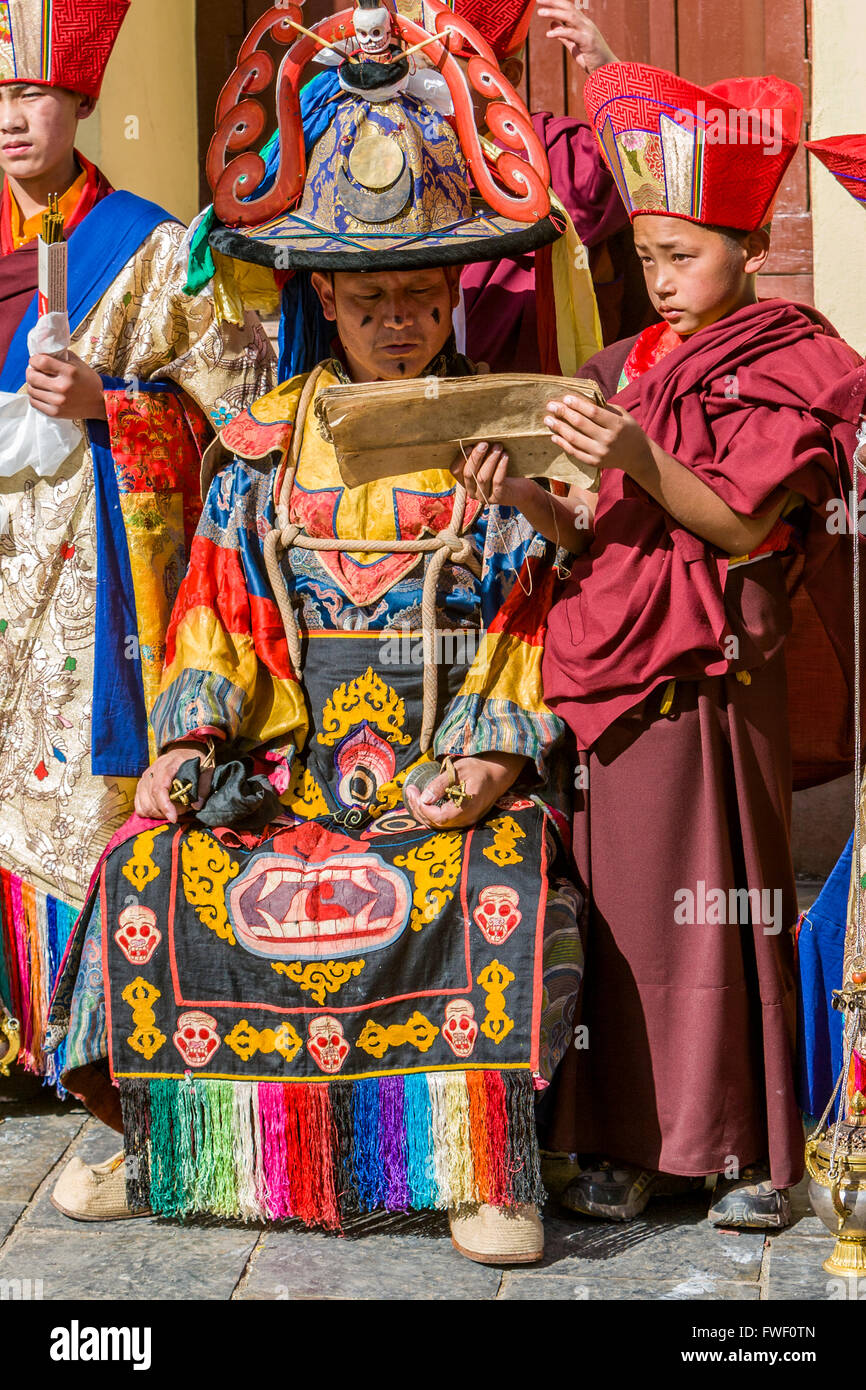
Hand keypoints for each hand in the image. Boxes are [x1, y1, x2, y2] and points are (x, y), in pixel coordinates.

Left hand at [26, 352, 106, 420]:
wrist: (100, 402)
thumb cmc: (88, 380)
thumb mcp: (78, 363)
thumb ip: (59, 356)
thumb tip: (40, 353)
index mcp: (70, 372)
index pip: (41, 362)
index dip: (34, 360)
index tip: (35, 361)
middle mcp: (63, 387)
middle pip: (32, 377)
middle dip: (31, 372)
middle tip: (35, 371)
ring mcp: (58, 402)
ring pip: (31, 390)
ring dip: (32, 384)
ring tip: (39, 383)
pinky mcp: (55, 413)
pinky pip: (34, 402)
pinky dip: (35, 396)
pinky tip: (41, 393)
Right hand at [134, 745, 214, 823]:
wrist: (181, 750)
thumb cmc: (192, 759)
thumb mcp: (205, 768)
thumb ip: (203, 786)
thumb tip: (196, 805)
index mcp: (167, 766)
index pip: (159, 789)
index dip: (165, 806)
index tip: (174, 817)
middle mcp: (151, 773)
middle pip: (151, 801)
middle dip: (167, 812)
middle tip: (183, 809)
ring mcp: (144, 780)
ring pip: (144, 806)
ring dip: (159, 814)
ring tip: (174, 809)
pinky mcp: (141, 786)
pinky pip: (139, 806)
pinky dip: (149, 812)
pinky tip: (161, 810)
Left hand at [403, 752, 526, 829]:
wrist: (498, 773)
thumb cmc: (479, 769)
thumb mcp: (458, 770)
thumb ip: (440, 785)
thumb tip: (424, 798)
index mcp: (466, 808)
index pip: (439, 817)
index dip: (422, 807)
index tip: (413, 791)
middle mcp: (467, 818)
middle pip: (436, 823)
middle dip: (419, 809)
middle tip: (410, 791)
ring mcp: (467, 820)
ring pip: (439, 824)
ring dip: (423, 812)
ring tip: (414, 795)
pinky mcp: (465, 818)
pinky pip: (444, 821)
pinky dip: (431, 813)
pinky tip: (425, 801)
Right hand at [451, 440, 534, 509]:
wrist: (517, 490)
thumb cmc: (498, 471)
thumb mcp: (486, 463)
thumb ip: (479, 454)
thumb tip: (477, 437)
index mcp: (464, 481)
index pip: (455, 470)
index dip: (460, 458)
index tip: (469, 446)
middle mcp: (471, 491)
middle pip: (468, 474)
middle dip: (476, 457)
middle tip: (484, 443)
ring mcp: (483, 497)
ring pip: (482, 477)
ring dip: (490, 460)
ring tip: (498, 447)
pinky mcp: (497, 497)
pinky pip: (497, 481)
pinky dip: (501, 467)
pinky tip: (505, 456)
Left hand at [537, 3, 617, 72]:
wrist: (607, 71)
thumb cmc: (591, 59)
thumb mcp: (574, 45)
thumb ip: (563, 35)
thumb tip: (552, 23)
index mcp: (583, 24)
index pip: (568, 7)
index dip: (555, 2)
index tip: (542, 0)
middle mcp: (586, 24)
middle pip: (569, 7)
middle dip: (553, 2)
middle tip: (538, 0)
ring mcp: (588, 32)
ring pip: (570, 16)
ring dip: (554, 12)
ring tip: (539, 12)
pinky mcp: (588, 42)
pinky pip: (572, 34)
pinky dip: (560, 32)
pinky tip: (548, 34)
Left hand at [545, 394, 652, 477]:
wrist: (637, 455)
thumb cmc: (627, 429)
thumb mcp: (621, 415)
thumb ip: (604, 407)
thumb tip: (581, 398)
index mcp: (616, 424)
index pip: (593, 412)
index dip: (577, 404)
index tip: (565, 397)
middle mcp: (608, 439)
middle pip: (581, 424)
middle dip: (563, 413)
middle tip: (551, 406)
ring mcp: (600, 453)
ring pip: (574, 439)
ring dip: (559, 428)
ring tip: (548, 419)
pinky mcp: (594, 463)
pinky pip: (574, 452)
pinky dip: (562, 444)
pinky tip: (554, 436)